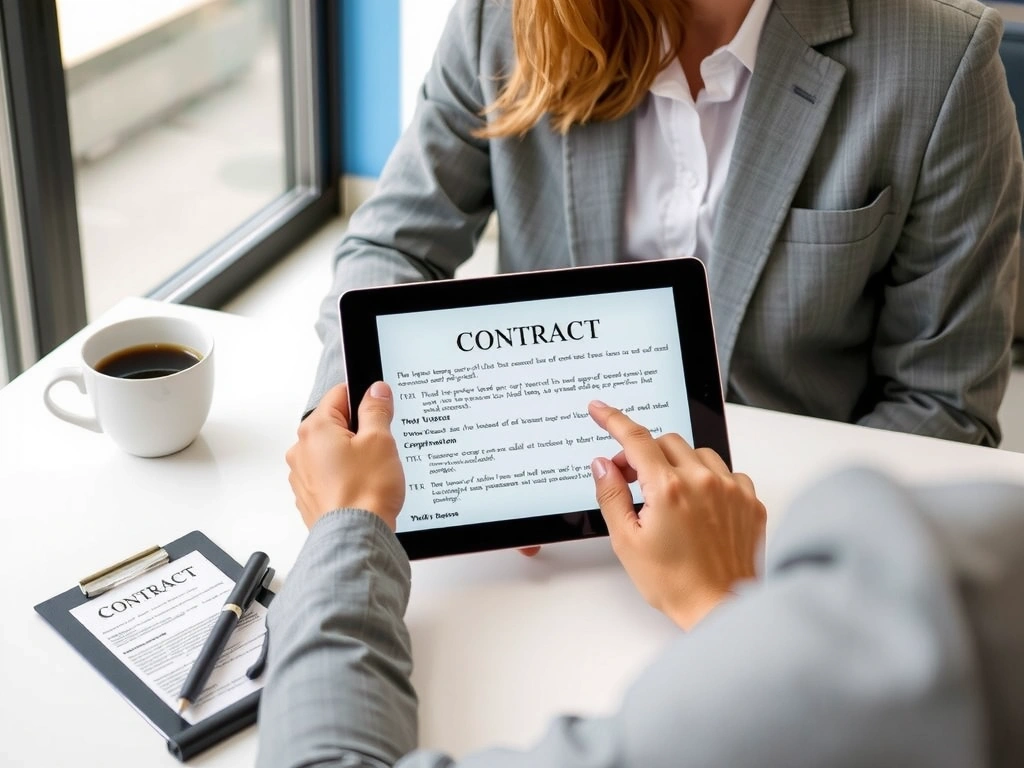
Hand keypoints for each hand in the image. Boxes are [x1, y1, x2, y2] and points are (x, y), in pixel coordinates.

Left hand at [286, 382, 405, 530]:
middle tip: (380, 448)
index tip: (379, 409)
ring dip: (351, 456)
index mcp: (316, 428)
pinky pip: (328, 475)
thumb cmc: (365, 492)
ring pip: (331, 451)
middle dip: (359, 431)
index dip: (364, 399)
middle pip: (335, 424)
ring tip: (372, 473)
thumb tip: (375, 391)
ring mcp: (302, 475)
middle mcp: (301, 449)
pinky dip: (344, 477)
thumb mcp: (380, 440)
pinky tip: (362, 488)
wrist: (355, 537)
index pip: (339, 395)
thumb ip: (376, 409)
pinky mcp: (309, 496)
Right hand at [588, 401, 765, 629]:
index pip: (636, 439)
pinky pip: (726, 472)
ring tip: (668, 496)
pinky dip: (708, 479)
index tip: (600, 410)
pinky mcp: (750, 501)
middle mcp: (703, 481)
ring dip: (677, 464)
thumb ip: (611, 495)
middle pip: (666, 441)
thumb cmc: (676, 583)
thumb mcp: (626, 541)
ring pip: (697, 452)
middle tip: (631, 479)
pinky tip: (698, 504)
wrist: (720, 608)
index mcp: (669, 489)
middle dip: (644, 454)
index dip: (614, 420)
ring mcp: (730, 489)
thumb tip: (603, 465)